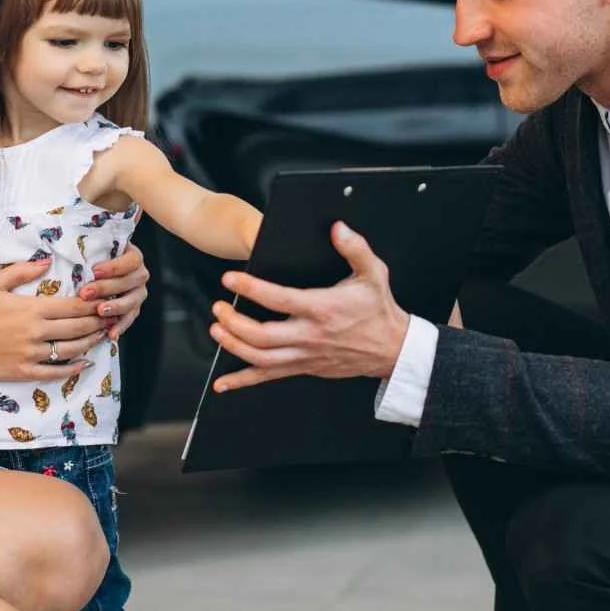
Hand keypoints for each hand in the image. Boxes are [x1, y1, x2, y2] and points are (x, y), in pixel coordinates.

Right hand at [0, 259, 109, 380]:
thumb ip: (22, 271)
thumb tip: (47, 261)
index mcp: (33, 309)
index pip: (73, 306)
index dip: (94, 304)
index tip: (106, 300)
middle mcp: (38, 332)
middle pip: (78, 327)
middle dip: (98, 322)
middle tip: (111, 318)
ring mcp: (33, 354)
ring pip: (71, 349)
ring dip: (91, 342)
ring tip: (103, 336)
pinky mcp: (26, 371)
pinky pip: (55, 372)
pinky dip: (73, 368)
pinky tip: (84, 363)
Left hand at [80, 243, 150, 340]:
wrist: (96, 274)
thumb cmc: (91, 259)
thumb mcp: (91, 250)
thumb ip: (85, 251)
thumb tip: (55, 257)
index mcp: (132, 257)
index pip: (132, 260)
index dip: (114, 266)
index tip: (94, 271)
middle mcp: (138, 275)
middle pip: (132, 281)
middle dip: (108, 287)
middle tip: (87, 293)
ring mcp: (137, 293)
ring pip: (132, 301)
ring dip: (116, 307)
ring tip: (99, 311)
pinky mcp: (132, 309)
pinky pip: (129, 319)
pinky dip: (120, 326)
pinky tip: (110, 333)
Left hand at [208, 222, 409, 391]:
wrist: (392, 348)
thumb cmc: (379, 310)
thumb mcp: (374, 273)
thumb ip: (355, 248)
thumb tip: (338, 228)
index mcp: (323, 308)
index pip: (279, 299)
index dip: (251, 288)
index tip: (230, 278)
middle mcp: (310, 335)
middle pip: (262, 336)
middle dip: (234, 321)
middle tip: (218, 307)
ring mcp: (305, 355)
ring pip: (261, 359)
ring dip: (234, 346)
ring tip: (217, 330)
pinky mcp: (304, 368)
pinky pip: (269, 377)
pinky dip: (243, 380)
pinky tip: (224, 382)